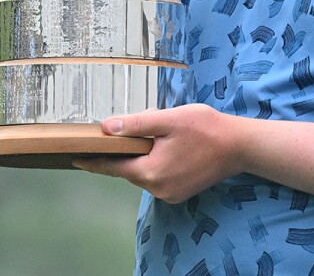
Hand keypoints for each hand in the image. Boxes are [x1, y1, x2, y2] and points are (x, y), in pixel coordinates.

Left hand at [72, 104, 244, 203]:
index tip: (74, 158)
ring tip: (159, 134)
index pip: (112, 167)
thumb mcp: (167, 120)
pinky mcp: (180, 192)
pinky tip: (168, 147)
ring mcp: (170, 194)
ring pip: (144, 173)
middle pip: (129, 169)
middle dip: (126, 151)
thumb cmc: (205, 128)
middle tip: (131, 128)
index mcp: (150, 172)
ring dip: (143, 156)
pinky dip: (156, 163)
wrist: (239, 146)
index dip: (93, 161)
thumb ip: (136, 124)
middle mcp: (158, 189)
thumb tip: (106, 128)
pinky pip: (158, 177)